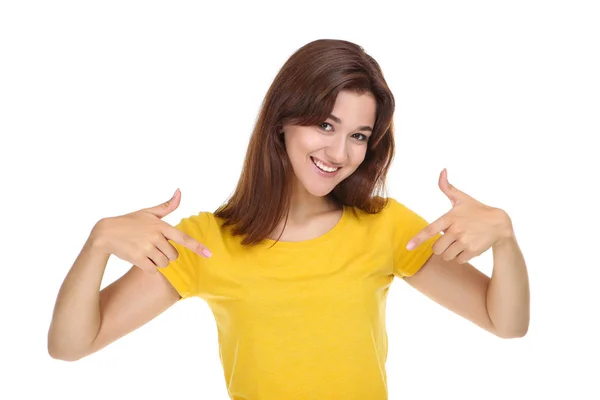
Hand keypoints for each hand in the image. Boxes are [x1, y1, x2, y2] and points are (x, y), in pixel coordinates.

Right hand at [90, 189, 211, 272]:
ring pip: (164, 264)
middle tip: (154, 248)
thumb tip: (180, 191)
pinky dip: (149, 268)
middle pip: (174, 256)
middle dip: (167, 255)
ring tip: (147, 253)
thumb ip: (167, 206)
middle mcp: (155, 237)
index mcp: (161, 226)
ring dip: (158, 262)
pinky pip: (153, 270)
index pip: (183, 238)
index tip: (209, 254)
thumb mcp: (148, 212)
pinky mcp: (138, 259)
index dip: (197, 247)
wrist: (105, 233)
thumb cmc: (130, 222)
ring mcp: (146, 248)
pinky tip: (141, 259)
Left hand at [406, 169, 513, 263]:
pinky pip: (458, 260)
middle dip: (439, 247)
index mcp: (450, 217)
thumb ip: (447, 187)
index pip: (430, 230)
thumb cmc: (476, 210)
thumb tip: (442, 171)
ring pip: (446, 256)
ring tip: (458, 243)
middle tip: (448, 240)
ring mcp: (465, 241)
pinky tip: (467, 247)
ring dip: (449, 253)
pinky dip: (460, 257)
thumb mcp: (462, 198)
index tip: (408, 247)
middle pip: (436, 248)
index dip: (418, 239)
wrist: (499, 223)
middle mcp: (456, 230)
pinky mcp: (473, 251)